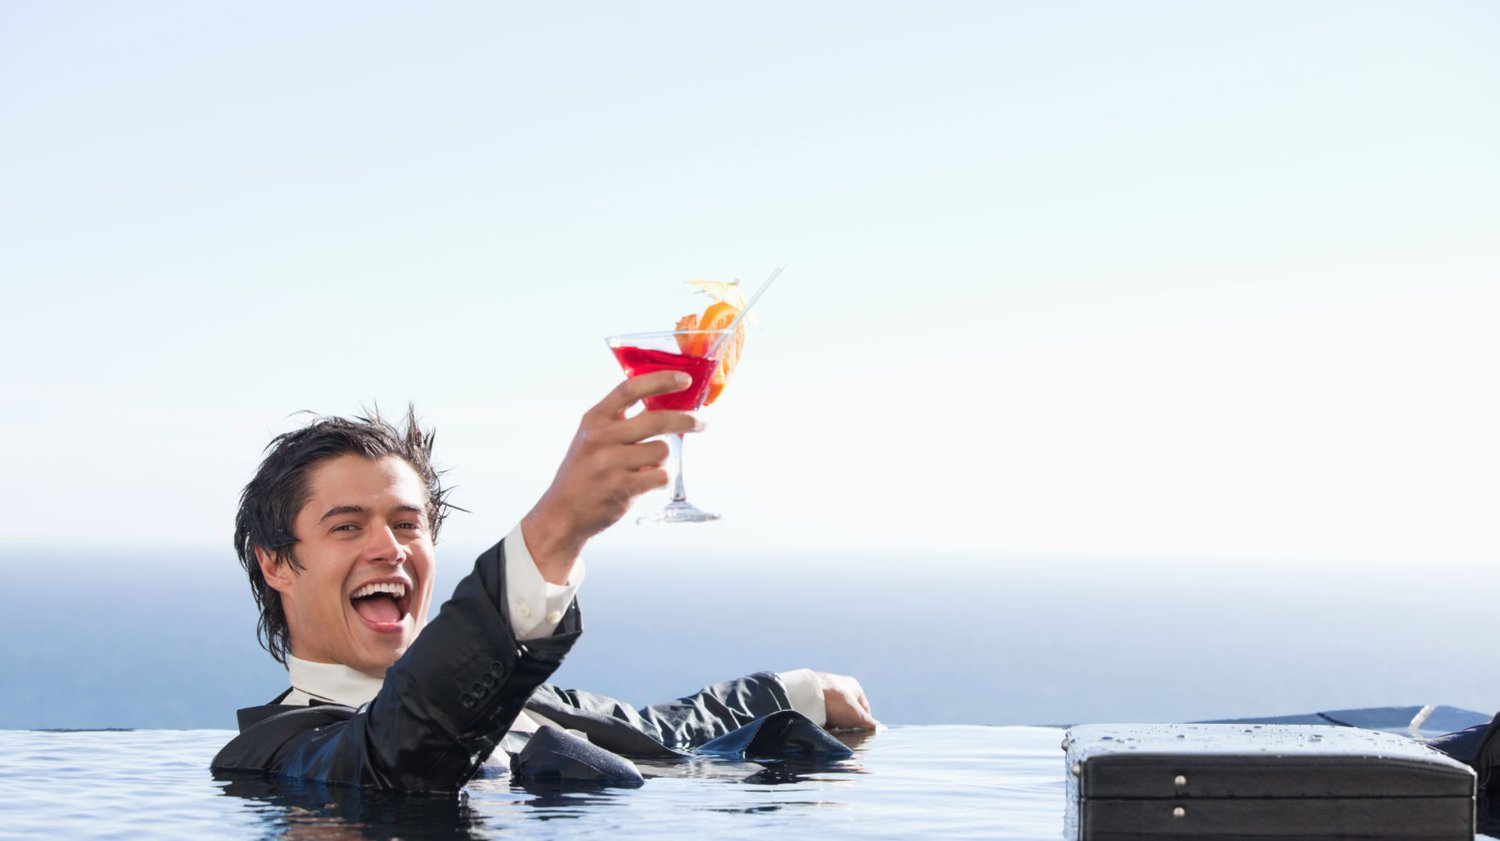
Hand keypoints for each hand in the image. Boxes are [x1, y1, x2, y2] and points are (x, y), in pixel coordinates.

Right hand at [522, 371, 701, 583]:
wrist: (562, 512)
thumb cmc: (583, 472)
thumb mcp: (591, 437)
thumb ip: (620, 420)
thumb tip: (664, 405)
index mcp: (595, 418)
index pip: (631, 388)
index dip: (661, 380)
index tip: (685, 378)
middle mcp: (602, 437)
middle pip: (657, 419)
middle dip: (686, 420)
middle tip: (701, 423)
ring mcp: (611, 462)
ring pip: (662, 450)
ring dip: (663, 459)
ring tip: (646, 467)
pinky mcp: (622, 487)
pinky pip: (660, 476)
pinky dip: (659, 479)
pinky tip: (644, 483)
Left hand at [817, 672, 878, 729]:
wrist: (807, 696)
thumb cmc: (836, 702)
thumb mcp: (857, 715)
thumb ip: (869, 723)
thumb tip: (879, 728)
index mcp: (853, 686)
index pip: (865, 708)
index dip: (865, 722)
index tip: (862, 734)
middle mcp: (839, 686)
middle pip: (848, 712)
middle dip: (847, 724)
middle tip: (845, 734)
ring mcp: (824, 692)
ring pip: (833, 714)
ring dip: (833, 724)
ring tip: (831, 732)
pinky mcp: (811, 699)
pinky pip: (820, 714)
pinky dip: (821, 722)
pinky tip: (820, 728)